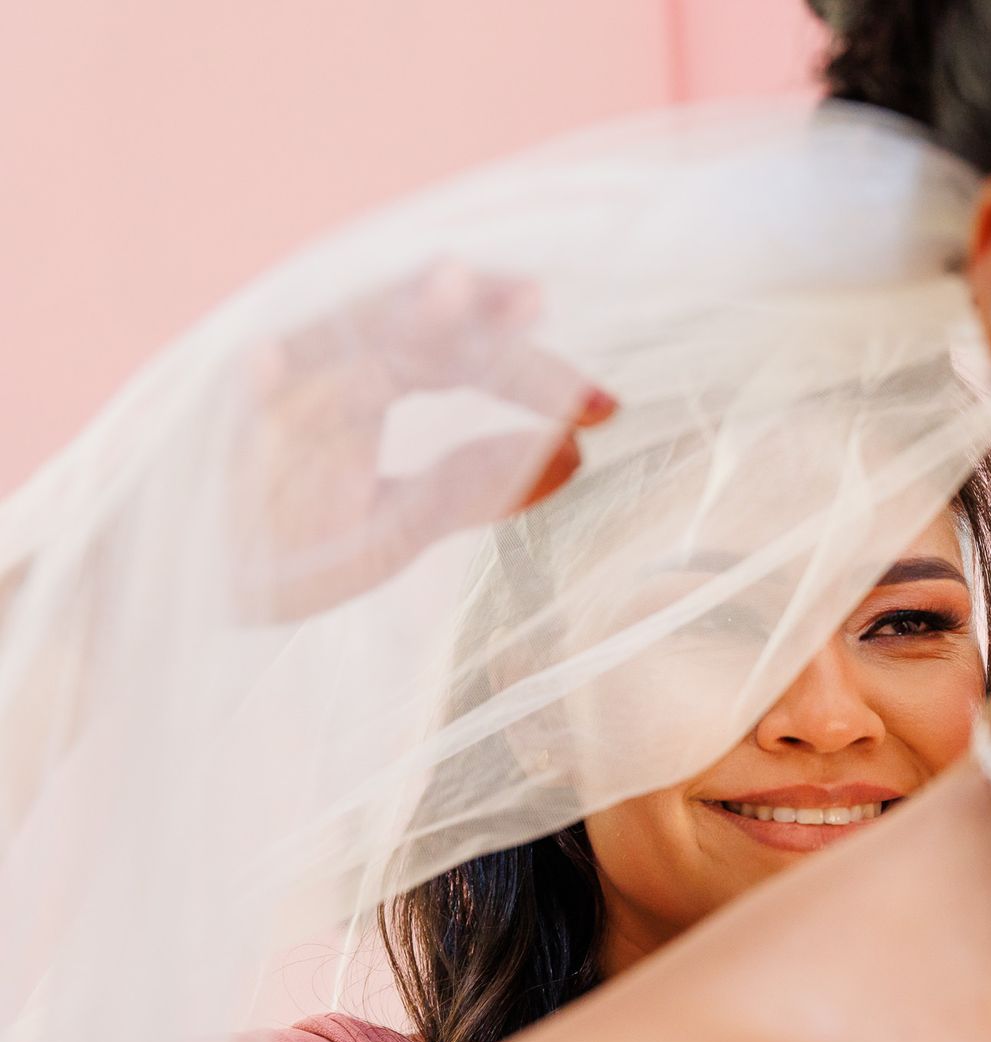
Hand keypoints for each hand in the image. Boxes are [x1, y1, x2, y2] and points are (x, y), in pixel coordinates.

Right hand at [229, 262, 615, 621]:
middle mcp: (321, 369)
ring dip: (385, 311)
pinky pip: (225, 402)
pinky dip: (250, 382)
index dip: (529, 369)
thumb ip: (467, 489)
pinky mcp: (199, 431)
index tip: (603, 402)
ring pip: (326, 334)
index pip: (462, 356)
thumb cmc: (280, 548)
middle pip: (406, 319)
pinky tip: (269, 365)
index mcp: (371, 382)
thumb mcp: (391, 528)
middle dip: (473, 308)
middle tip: (538, 299)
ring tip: (449, 284)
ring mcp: (260, 392)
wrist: (173, 593)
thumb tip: (576, 452)